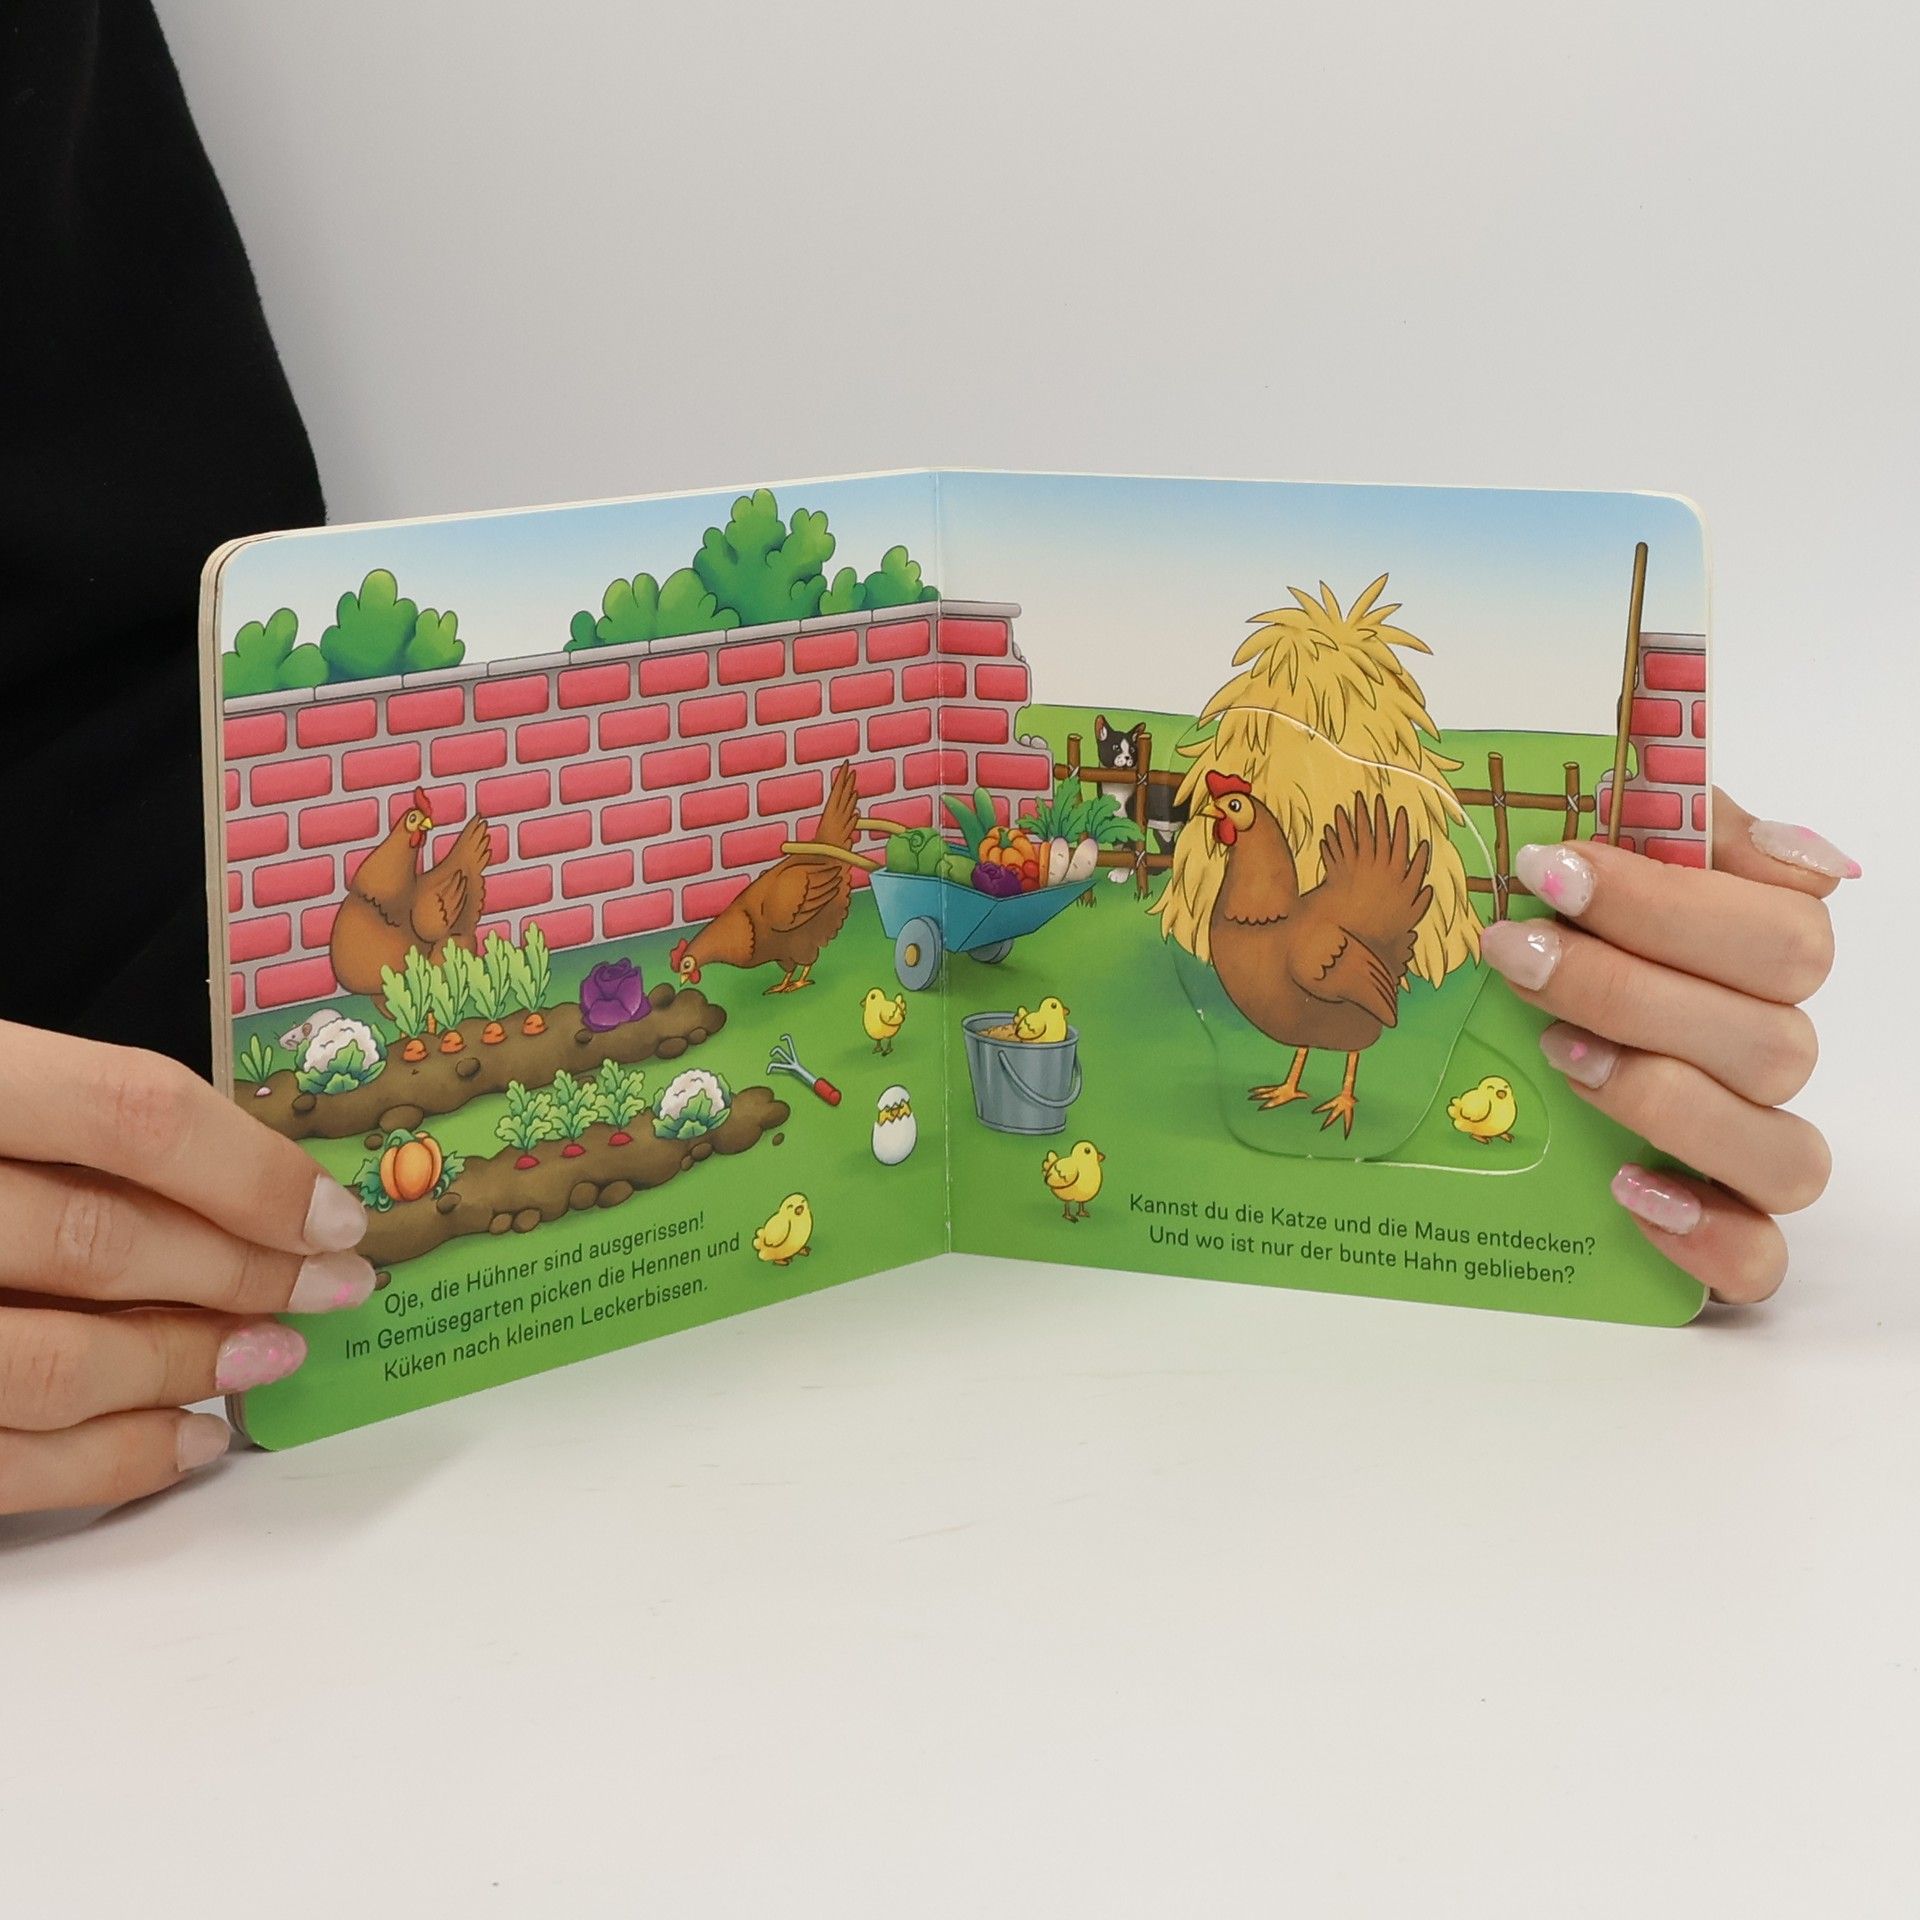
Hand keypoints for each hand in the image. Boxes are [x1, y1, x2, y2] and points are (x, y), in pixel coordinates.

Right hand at [0, 1023, 372, 1514]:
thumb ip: (66, 1115)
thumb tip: (250, 1177)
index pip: (131, 1112)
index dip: (252, 1169)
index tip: (335, 1212)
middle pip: (103, 1241)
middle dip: (244, 1272)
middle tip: (333, 1287)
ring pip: (54, 1363)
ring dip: (188, 1369)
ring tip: (272, 1360)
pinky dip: (110, 1463)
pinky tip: (186, 1442)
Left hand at [1480, 792, 1853, 1303]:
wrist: (1488, 1098)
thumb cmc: (1547, 966)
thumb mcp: (1569, 884)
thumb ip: (1625, 830)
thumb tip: (1641, 787)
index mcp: (1755, 957)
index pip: (1789, 919)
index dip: (1672, 895)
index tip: (1553, 867)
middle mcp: (1769, 1051)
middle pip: (1774, 1028)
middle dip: (1631, 986)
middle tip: (1517, 953)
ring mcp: (1753, 1148)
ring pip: (1782, 1143)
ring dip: (1662, 1096)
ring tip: (1558, 1057)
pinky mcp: (1725, 1235)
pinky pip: (1760, 1256)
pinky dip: (1707, 1232)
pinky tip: (1627, 1190)